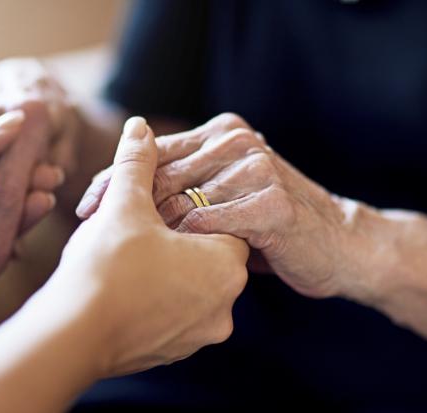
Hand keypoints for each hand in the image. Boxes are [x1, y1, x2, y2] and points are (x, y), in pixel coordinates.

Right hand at [35, 117, 248, 375]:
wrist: (71, 336)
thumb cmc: (105, 266)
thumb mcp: (124, 205)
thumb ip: (137, 163)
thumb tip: (140, 127)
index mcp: (226, 265)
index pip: (224, 223)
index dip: (191, 209)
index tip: (163, 206)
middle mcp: (224, 305)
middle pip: (208, 256)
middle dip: (178, 239)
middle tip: (143, 229)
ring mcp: (200, 334)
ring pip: (191, 287)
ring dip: (167, 270)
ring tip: (129, 258)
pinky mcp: (174, 353)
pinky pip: (173, 315)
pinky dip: (155, 299)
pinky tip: (124, 287)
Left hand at [77, 113, 353, 298]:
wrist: (341, 244)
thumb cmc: (272, 227)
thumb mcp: (225, 198)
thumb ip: (185, 188)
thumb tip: (121, 200)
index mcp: (220, 133)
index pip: (153, 153)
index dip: (113, 180)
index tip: (84, 207)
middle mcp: (236, 142)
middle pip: (159, 173)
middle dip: (119, 205)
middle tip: (89, 232)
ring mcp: (256, 169)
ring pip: (181, 199)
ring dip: (149, 231)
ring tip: (122, 256)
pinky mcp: (271, 203)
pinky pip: (211, 224)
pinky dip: (187, 245)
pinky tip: (169, 265)